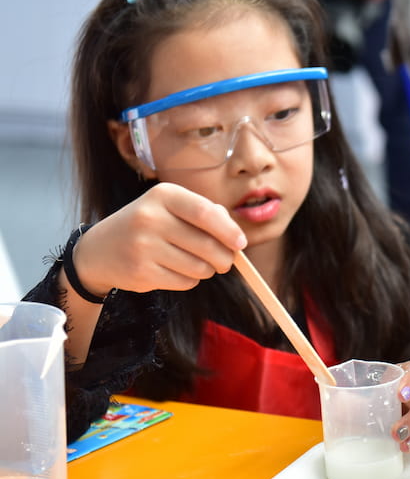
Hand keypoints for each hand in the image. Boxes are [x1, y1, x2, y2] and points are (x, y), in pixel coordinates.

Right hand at [73, 182, 245, 297]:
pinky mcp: (140, 272)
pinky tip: (177, 271)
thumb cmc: (147, 226)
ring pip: (199, 267)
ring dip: (207, 270)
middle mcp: (150, 218)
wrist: (99, 250)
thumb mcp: (169, 207)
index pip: (205, 213)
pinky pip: (185, 282)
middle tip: (225, 261)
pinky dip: (190, 280)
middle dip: (224, 258)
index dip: (229, 231)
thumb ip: (204, 213)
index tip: (241, 243)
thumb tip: (235, 235)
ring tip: (198, 264)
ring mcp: (143, 246)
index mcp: (163, 195)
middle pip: (207, 245)